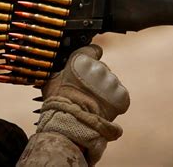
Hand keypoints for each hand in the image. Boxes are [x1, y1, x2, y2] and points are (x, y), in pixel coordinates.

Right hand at [37, 45, 129, 164]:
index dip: (91, 56)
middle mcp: (98, 68)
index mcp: (82, 60)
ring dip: (104, 89)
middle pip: (101, 69)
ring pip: (111, 82)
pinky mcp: (121, 95)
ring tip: (93, 101)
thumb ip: (59, 69)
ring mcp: (111, 81)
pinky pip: (119, 94)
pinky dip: (113, 100)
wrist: (72, 123)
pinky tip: (102, 106)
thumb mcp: (51, 80)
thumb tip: (58, 66)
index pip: (93, 50)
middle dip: (95, 78)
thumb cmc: (59, 102)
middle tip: (85, 90)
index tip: (90, 61)